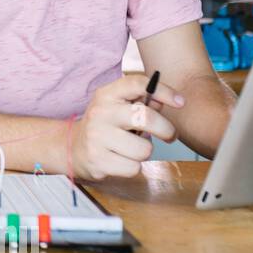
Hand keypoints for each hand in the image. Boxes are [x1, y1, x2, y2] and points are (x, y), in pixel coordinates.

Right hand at [70, 74, 184, 180]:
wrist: (72, 148)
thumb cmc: (105, 126)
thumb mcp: (118, 107)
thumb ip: (143, 102)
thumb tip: (168, 100)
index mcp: (106, 95)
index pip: (137, 84)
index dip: (163, 90)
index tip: (180, 102)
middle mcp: (100, 113)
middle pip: (146, 118)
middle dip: (166, 130)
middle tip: (169, 135)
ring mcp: (97, 137)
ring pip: (144, 149)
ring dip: (144, 151)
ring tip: (131, 148)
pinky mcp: (98, 160)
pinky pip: (134, 168)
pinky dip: (132, 167)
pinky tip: (121, 160)